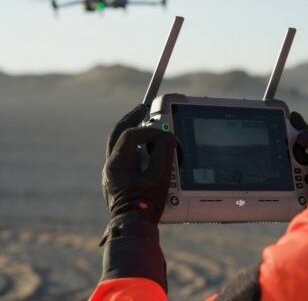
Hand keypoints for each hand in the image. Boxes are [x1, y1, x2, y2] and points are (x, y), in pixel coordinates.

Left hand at [102, 104, 176, 222]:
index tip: (163, 134)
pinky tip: (145, 148)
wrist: (132, 229)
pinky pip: (124, 156)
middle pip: (117, 133)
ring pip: (118, 144)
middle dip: (130, 118)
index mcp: (118, 163)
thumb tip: (166, 137)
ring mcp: (113, 173)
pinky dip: (134, 147)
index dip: (148, 130)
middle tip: (142, 108)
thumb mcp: (159, 177)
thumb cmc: (145, 206)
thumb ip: (163, 152)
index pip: (131, 134)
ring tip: (144, 124)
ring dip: (131, 132)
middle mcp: (111, 166)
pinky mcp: (118, 180)